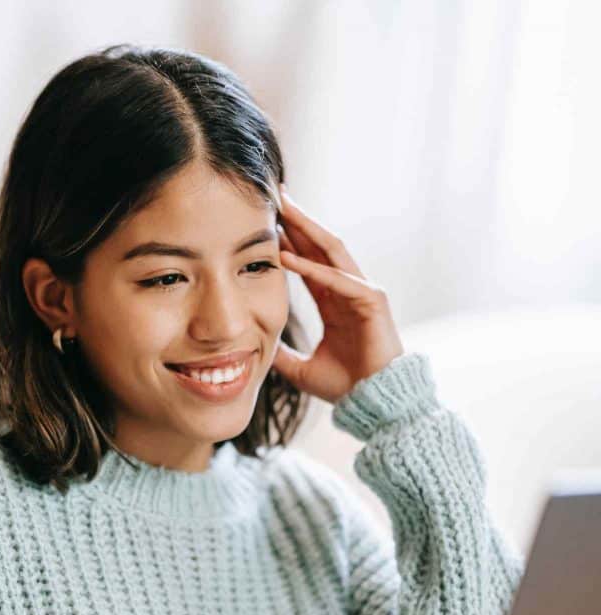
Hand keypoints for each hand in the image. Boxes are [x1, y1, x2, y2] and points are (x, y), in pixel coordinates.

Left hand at [273, 186, 403, 403]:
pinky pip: (338, 280)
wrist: (374, 404)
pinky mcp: (372, 302)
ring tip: (282, 208)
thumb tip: (257, 354)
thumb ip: (283, 357)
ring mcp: (363, 293)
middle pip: (320, 246)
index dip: (289, 240)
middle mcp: (349, 291)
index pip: (309, 262)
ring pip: (332, 251)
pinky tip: (288, 256)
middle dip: (298, 220)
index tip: (265, 221)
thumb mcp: (302, 370)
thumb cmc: (347, 388)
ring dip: (306, 229)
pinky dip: (313, 268)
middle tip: (275, 194)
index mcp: (335, 303)